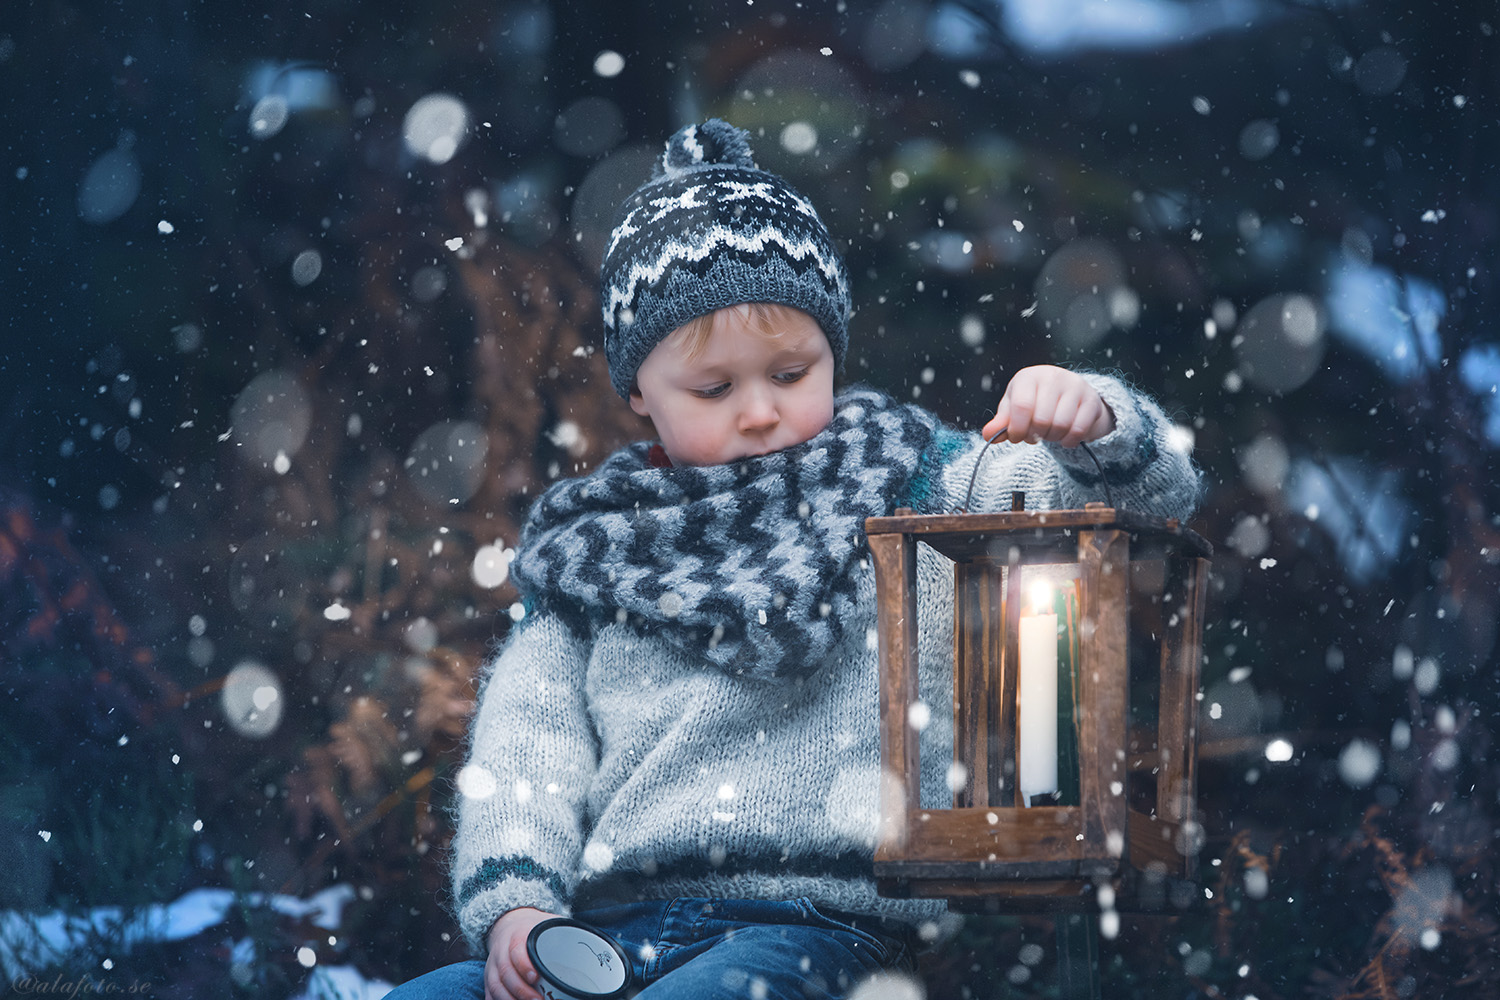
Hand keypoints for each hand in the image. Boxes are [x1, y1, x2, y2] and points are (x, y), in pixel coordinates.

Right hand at [485, 907, 559, 999]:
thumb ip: (565, 932)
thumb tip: (593, 943)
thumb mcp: (548, 923)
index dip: (524, 965)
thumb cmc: (534, 928)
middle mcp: (501, 952)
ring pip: (496, 987)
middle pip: (506, 974)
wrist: (509, 923)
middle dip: (521, 991)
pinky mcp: (489, 978)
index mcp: (516, 935)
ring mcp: (493, 966)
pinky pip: (489, 994)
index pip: (516, 951)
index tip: (535, 977)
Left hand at [982, 366, 1114, 447]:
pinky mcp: (1091, 400)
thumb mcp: (1013, 408)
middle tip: (1034, 435)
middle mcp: (1052, 377)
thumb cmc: (1034, 401)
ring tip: (1048, 433)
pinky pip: (1078, 429)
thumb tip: (988, 435)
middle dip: (1035, 435)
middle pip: (1041, 420)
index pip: (1021, 407)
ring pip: (1060, 426)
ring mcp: (1075, 386)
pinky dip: (1068, 441)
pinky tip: (1064, 437)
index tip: (1016, 437)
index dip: (1016, 429)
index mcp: (1028, 377)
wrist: (1068, 393)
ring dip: (1052, 438)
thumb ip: (1001, 423)